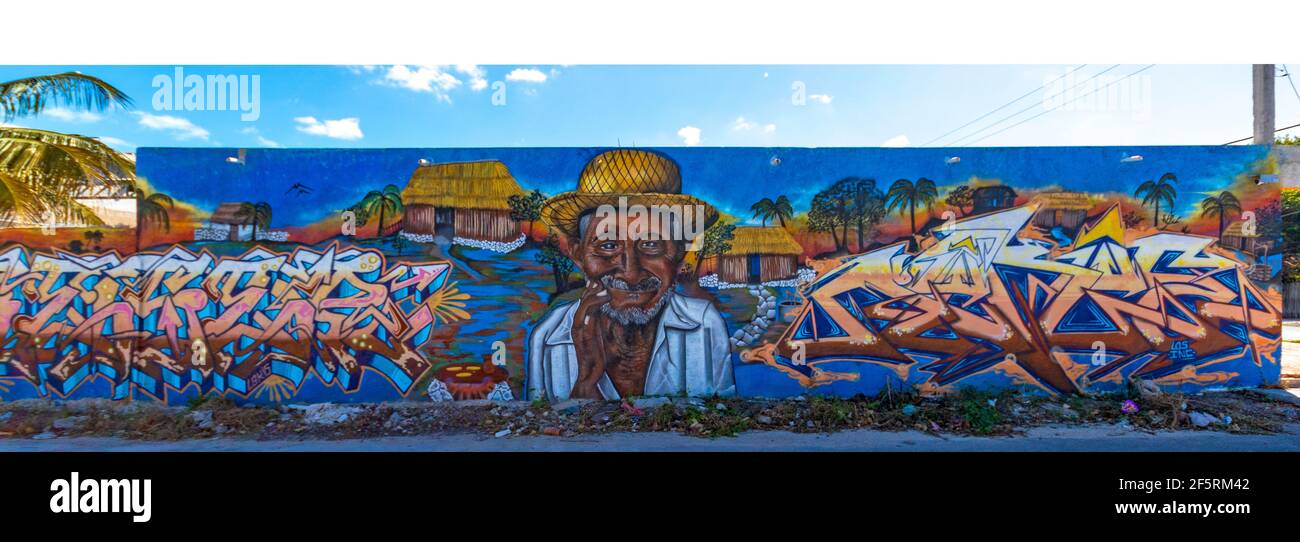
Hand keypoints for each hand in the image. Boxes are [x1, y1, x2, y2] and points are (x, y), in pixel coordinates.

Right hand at [569, 280, 610, 398]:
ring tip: (605, 292)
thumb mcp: (598, 333)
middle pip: (582, 303)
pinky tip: (595, 311)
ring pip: (582, 311)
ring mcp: (579, 333)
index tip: (598, 279)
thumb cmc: (595, 354)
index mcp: (581, 322)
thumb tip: (604, 307)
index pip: (584, 302)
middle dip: (591, 291)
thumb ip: (598, 320)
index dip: (590, 290)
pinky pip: (584, 327)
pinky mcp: (583, 341)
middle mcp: (577, 325)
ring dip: (593, 300)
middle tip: (602, 280)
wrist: (589, 374)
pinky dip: (589, 317)